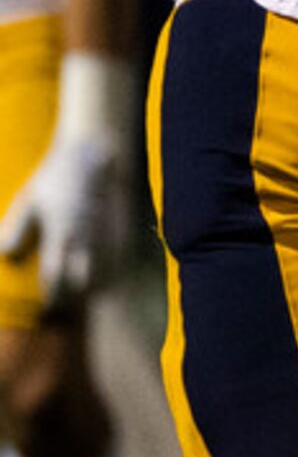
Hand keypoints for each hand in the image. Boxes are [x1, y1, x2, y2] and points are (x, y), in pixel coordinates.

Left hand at [0, 51, 134, 307]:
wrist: (93, 148)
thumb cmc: (55, 175)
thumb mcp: (29, 201)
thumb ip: (17, 231)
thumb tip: (5, 256)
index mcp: (61, 234)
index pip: (55, 277)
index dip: (52, 296)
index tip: (49, 307)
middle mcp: (87, 237)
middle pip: (84, 280)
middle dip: (77, 294)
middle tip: (70, 301)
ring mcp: (109, 230)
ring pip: (107, 269)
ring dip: (98, 281)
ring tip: (90, 288)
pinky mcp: (126, 222)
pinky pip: (123, 252)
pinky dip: (116, 264)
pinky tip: (111, 266)